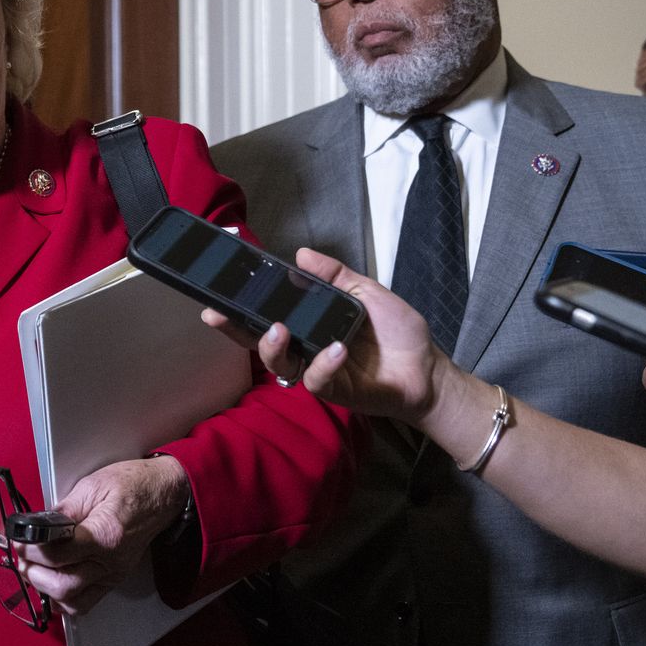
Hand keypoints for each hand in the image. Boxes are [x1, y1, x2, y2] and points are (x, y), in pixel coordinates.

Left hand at [18, 455, 188, 615]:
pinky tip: (54, 582)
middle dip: (35, 574)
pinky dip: (65, 598)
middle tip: (23, 558)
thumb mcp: (92, 486)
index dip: (30, 549)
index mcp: (104, 535)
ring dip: (48, 591)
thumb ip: (62, 511)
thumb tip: (37, 526)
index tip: (19, 540)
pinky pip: (86, 602)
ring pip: (74, 603)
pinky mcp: (114, 578)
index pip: (57, 554)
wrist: (164, 493)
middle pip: (63, 586)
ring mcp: (113, 573)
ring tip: (36, 570)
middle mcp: (110, 561)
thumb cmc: (134, 485)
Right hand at [203, 248, 444, 423]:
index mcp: (310, 324)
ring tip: (279, 330)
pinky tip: (336, 350)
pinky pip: (318, 381)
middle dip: (235, 329)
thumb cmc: (397, 333)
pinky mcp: (336, 392)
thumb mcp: (366, 292)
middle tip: (220, 315)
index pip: (267, 315)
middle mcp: (307, 348)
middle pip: (260, 342)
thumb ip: (335, 274)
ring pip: (281, 365)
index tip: (217, 295)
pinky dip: (324, 365)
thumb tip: (301, 254)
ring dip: (273, 348)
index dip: (240, 308)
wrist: (428, 369)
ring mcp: (318, 371)